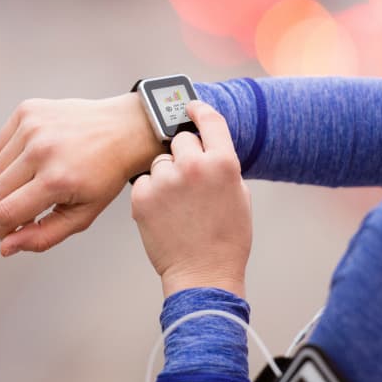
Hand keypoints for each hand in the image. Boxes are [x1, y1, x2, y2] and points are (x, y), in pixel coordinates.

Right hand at [0, 93, 165, 255]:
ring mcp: (33, 126)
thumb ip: (43, 236)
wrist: (124, 130)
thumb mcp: (83, 214)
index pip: (6, 213)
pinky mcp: (28, 110)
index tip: (7, 231)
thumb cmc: (107, 173)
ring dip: (13, 178)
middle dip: (12, 202)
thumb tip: (6, 246)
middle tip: (38, 198)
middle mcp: (41, 150)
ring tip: (43, 172)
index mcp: (56, 179)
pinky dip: (14, 154)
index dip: (2, 229)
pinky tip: (40, 152)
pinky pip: (1, 144)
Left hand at [130, 100, 251, 298]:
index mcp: (224, 163)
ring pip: (159, 161)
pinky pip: (144, 181)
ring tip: (178, 204)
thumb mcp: (239, 195)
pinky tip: (165, 213)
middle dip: (183, 154)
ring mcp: (166, 181)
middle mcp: (194, 166)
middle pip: (179, 140)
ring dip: (166, 175)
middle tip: (189, 181)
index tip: (191, 106)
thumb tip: (207, 146)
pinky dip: (151, 193)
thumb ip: (222, 165)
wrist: (203, 274)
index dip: (199, 109)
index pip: (209, 119)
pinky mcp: (143, 197)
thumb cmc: (226, 239)